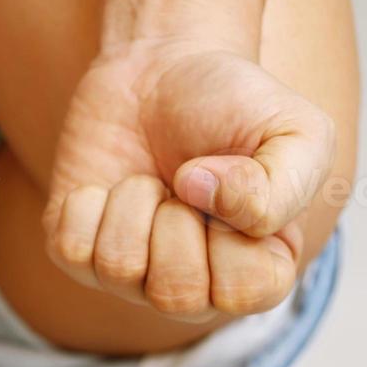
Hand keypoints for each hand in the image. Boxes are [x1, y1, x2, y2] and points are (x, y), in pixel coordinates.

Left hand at [44, 40, 335, 319]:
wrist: (159, 70)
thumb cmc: (232, 105)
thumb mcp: (296, 131)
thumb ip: (284, 185)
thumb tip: (207, 197)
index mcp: (258, 268)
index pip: (245, 295)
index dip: (234, 238)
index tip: (229, 185)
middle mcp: (195, 287)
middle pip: (177, 296)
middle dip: (176, 220)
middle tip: (184, 180)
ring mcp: (131, 277)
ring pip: (119, 269)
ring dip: (133, 202)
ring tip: (149, 180)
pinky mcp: (77, 253)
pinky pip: (71, 250)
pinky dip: (87, 202)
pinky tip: (107, 185)